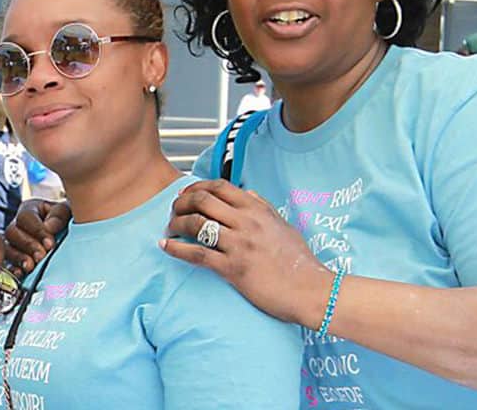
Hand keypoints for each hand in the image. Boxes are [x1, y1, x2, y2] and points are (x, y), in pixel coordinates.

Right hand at [4, 198, 68, 274]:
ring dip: (19, 258)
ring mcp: (14, 243)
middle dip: (27, 246)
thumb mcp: (66, 212)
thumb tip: (48, 228)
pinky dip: (13, 269)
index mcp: (29, 209)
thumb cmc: (68, 220)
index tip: (50, 243)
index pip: (25, 217)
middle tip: (41, 256)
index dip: (37, 230)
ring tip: (30, 266)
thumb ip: (58, 216)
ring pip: (8, 248)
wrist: (73, 235)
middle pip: (12, 232)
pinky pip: (8, 263)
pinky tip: (21, 274)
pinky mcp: (14, 259)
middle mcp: (18, 225)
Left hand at [159, 179, 330, 325]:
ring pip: (196, 224)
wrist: (310, 290)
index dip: (197, 187)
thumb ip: (264, 207)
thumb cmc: (299, 261)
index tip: (185, 193)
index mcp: (258, 210)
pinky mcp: (233, 268)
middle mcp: (246, 223)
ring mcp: (239, 245)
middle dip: (181, 202)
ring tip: (169, 228)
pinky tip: (166, 247)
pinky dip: (177, 249)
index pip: (219, 187)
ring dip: (176, 223)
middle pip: (202, 201)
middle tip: (173, 210)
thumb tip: (247, 193)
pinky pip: (197, 254)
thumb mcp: (284, 226)